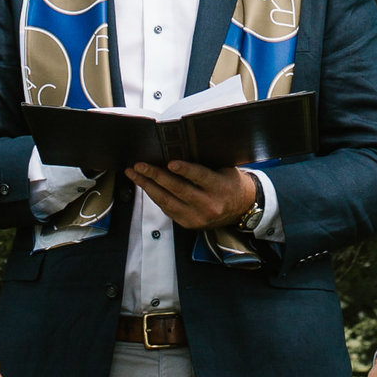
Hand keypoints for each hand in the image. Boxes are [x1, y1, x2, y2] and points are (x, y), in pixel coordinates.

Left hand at [129, 160, 261, 235]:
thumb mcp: (223, 170)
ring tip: (135, 174)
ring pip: (167, 201)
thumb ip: (203, 165)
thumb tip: (176, 152)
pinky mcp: (188, 224)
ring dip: (148, 187)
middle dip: (155, 176)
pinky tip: (146, 186)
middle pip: (178, 189)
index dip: (185, 170)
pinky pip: (167, 209)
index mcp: (219, 188)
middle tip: (140, 165)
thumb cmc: (230, 184)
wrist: (241, 208)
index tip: (170, 163)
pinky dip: (155, 196)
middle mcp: (209, 205)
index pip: (200, 177)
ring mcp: (197, 217)